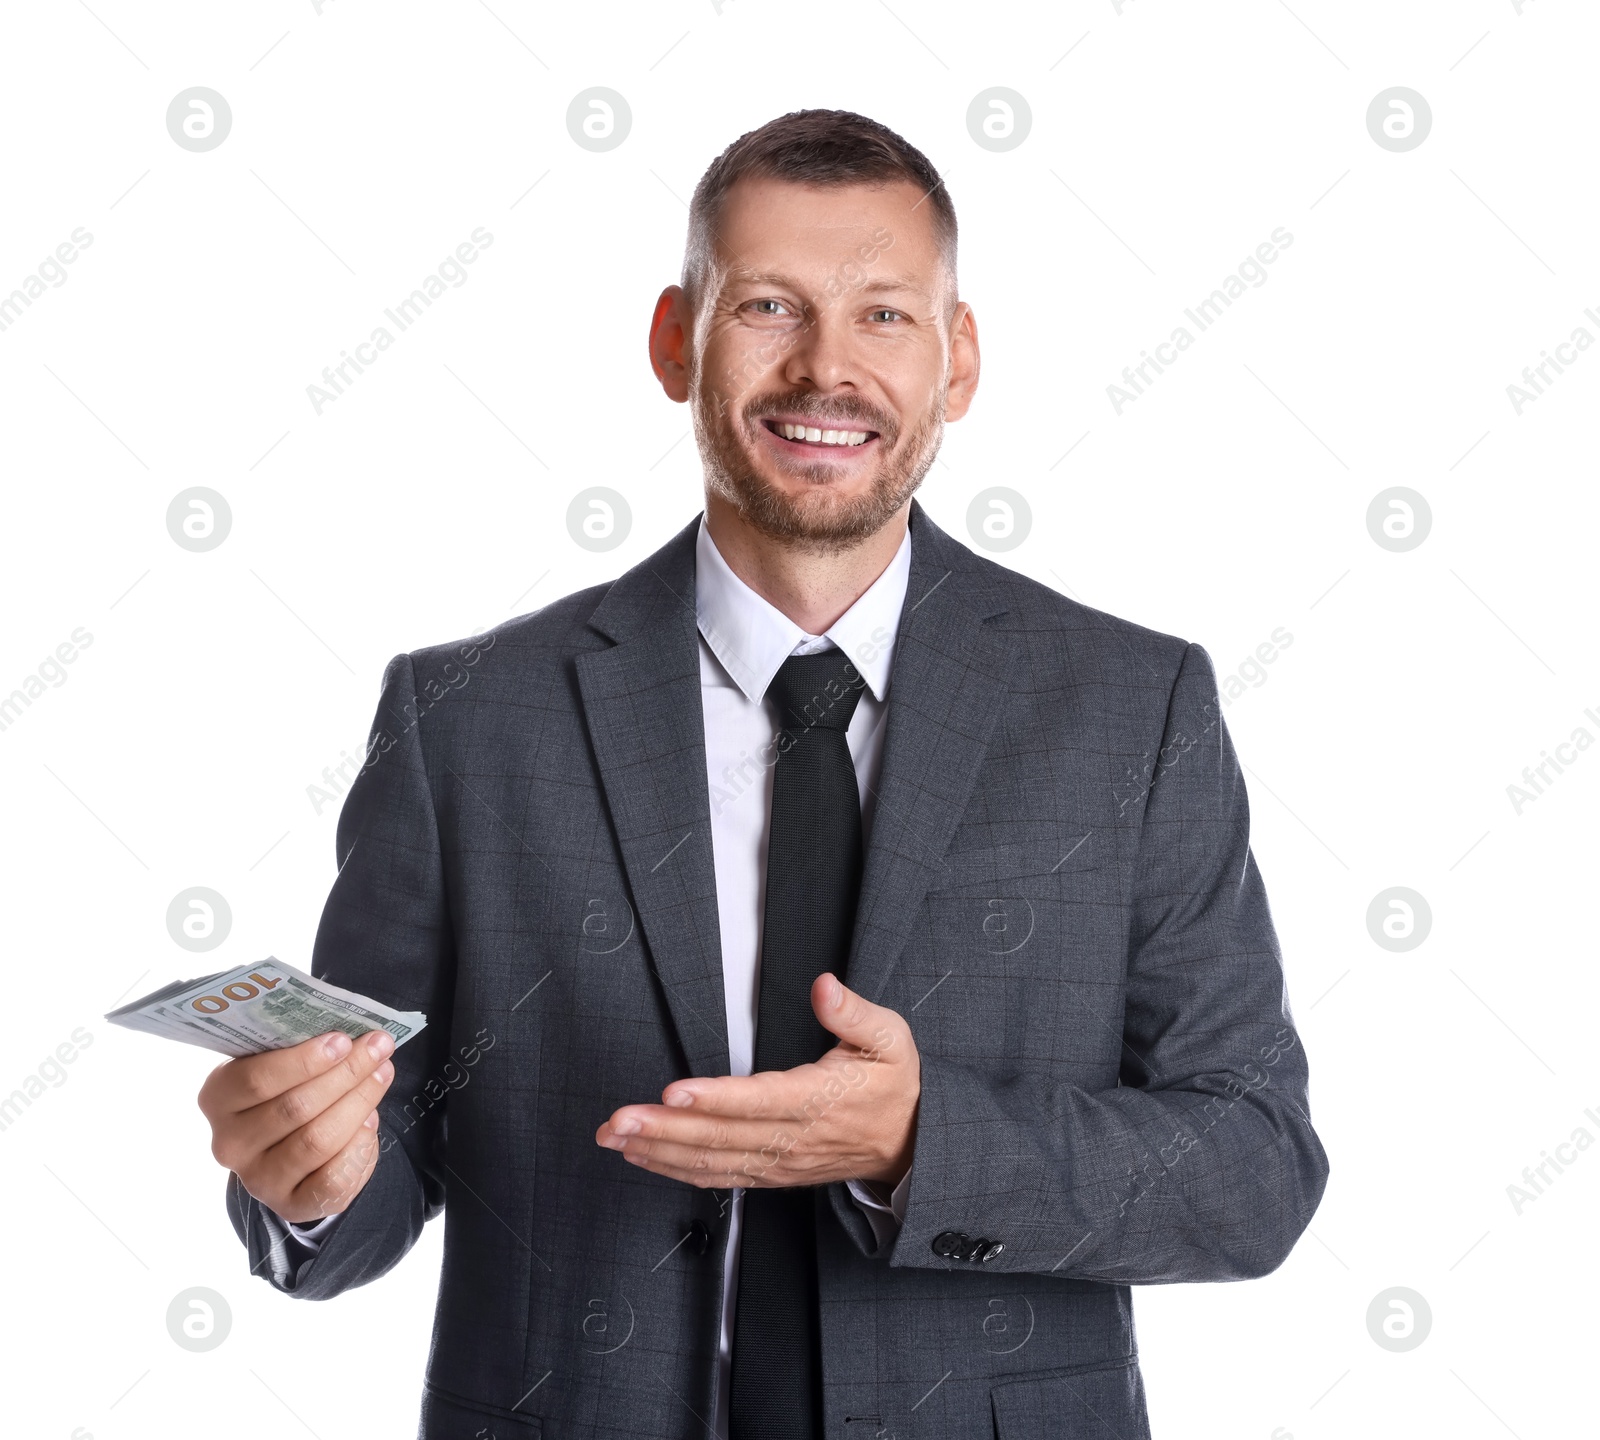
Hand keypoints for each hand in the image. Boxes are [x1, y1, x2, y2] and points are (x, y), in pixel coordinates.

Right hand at [198, 1029, 396, 1222]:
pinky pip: (331, 1179)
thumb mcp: (282, 1065)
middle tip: (378, 1048)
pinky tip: (371, 1121)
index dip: (304, 1060)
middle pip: (295, 1107)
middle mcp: (230, 1143)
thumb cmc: (288, 1089)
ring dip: (358, 1103)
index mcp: (218, 1098)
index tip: (343, 1039)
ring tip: (382, 1074)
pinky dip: (358, 1147)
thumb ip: (303, 1050)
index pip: (256, 1080)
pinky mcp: (290, 1204)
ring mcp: (258, 1179)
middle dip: (346, 1074)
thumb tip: (354, 1035)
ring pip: (316, 1140)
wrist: (288, 1148)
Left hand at [595, 974, 918, 1190]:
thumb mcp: (890, 1038)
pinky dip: (677, 1169)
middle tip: (619, 1120)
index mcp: (819, 1100)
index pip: (760, 1101)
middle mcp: (794, 1137)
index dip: (715, 1099)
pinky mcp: (771, 1174)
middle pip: (722, 1137)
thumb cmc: (894, 1086)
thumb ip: (853, 1012)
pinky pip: (719, 1177)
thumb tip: (824, 987)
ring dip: (659, 1151)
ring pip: (713, 1162)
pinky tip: (644, 1157)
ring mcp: (779, 1161)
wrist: (910, 1144)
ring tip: (616, 1137)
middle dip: (664, 1129)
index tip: (674, 1092)